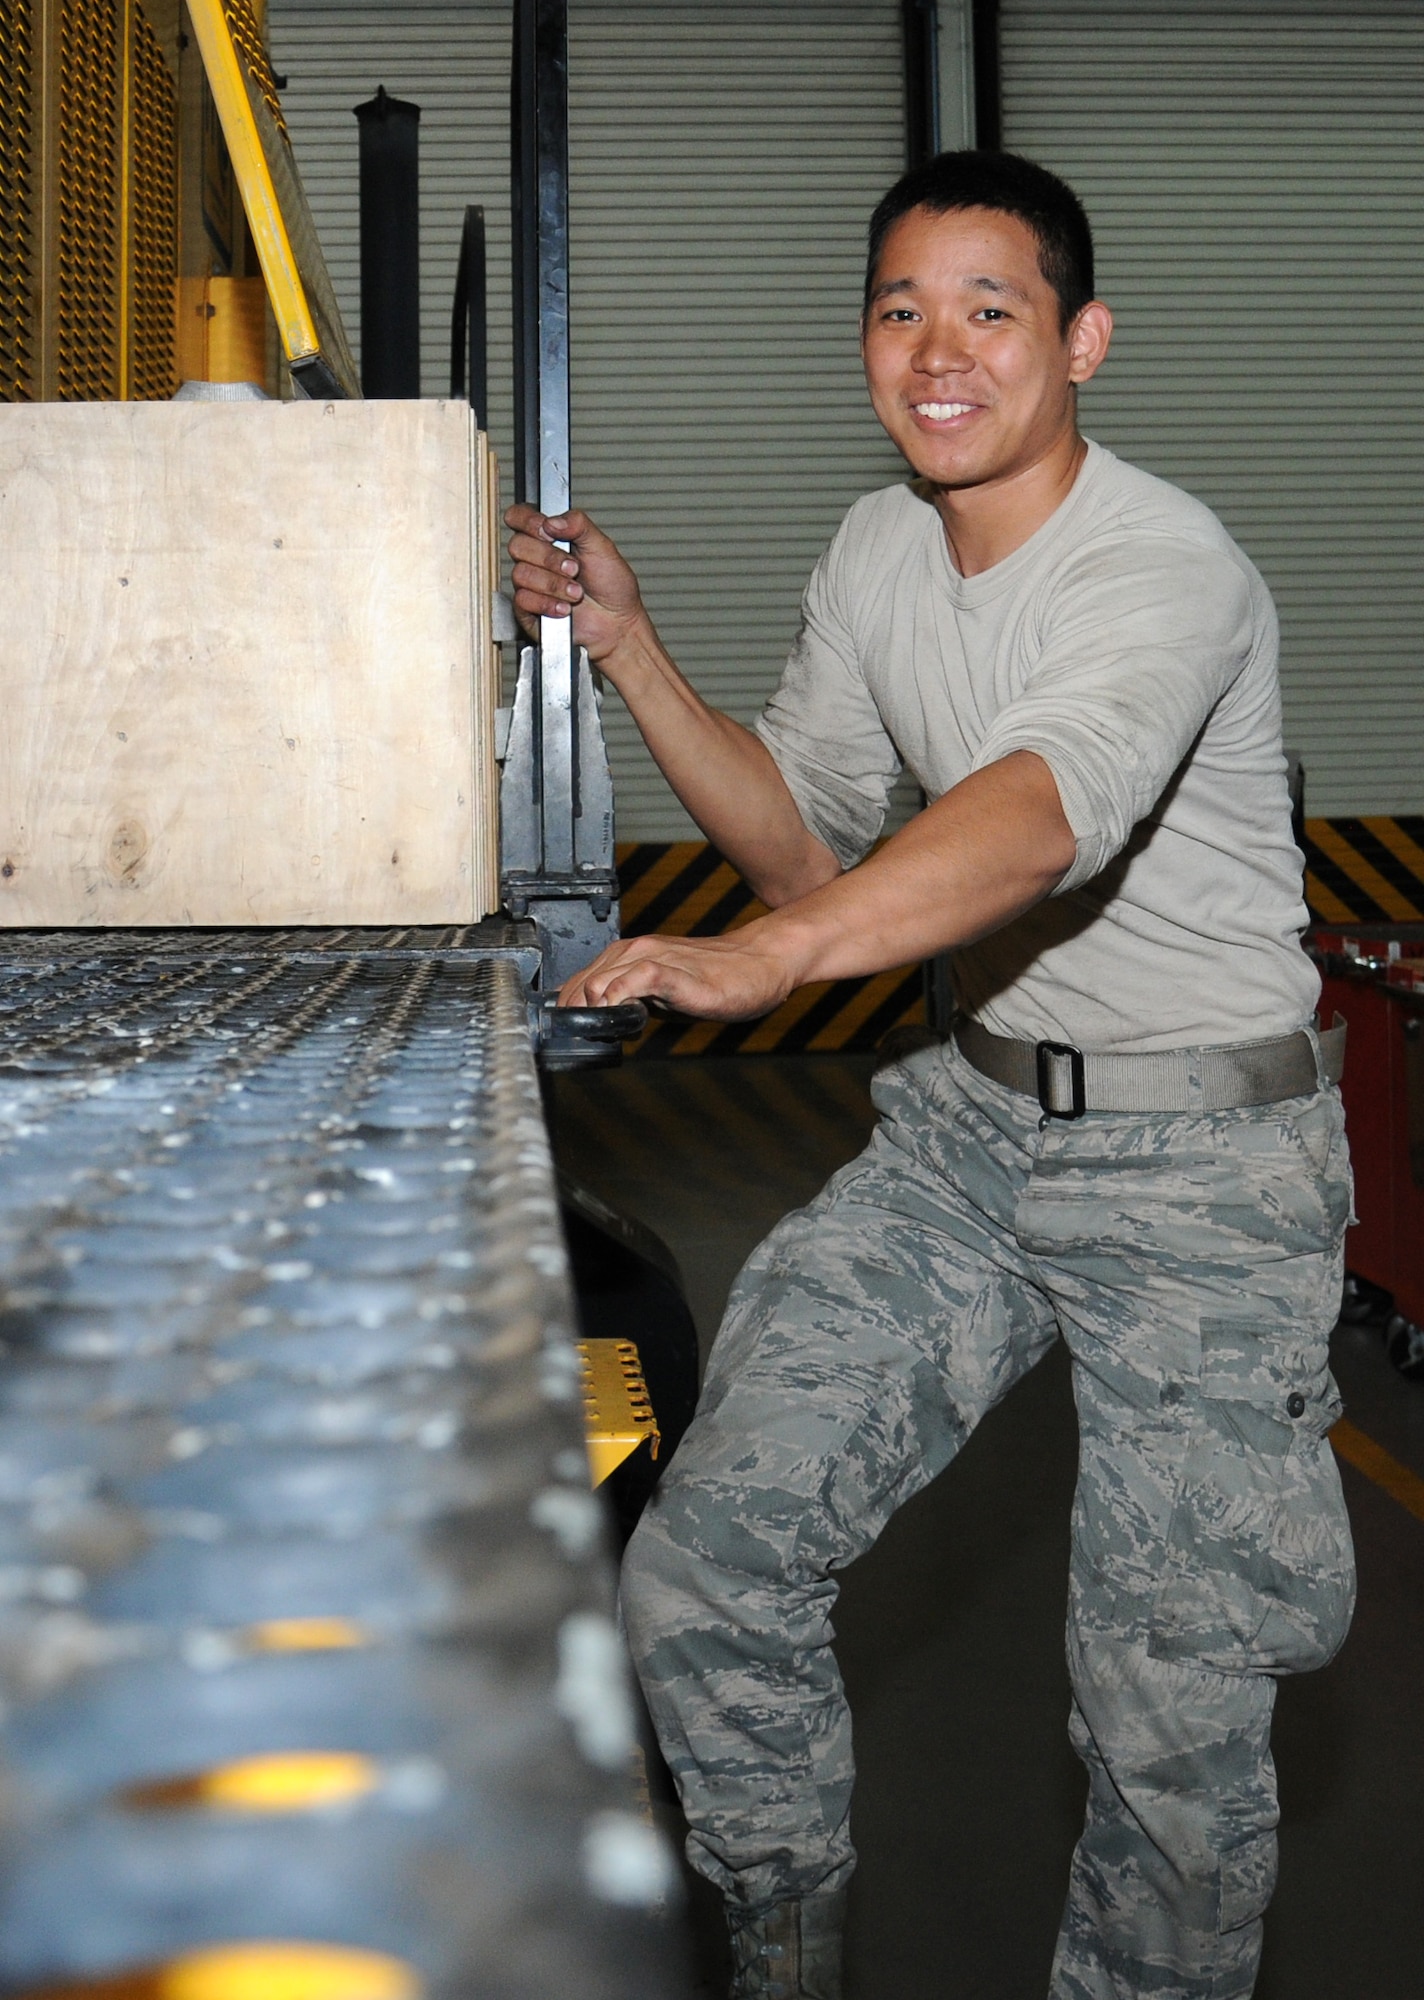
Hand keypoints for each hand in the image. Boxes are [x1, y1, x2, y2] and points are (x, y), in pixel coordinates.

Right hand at [505, 504, 647, 662]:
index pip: (519, 517)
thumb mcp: (603, 547)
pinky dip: (547, 604)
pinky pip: (523, 600)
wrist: (617, 623)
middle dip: (549, 558)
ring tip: (576, 593)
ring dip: (553, 584)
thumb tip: (552, 521)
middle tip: (574, 568)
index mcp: (550, 537)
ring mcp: (531, 584)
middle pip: (517, 545)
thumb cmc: (611, 586)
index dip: (527, 521)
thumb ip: (579, 524)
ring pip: (521, 574)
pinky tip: (564, 608)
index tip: (548, 532)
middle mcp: (536, 558)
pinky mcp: (528, 610)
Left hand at [558, 925, 801, 1021]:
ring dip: (593, 1013)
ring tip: (608, 1034)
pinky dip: (618, 1000)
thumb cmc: (717, 978)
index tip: (576, 1034)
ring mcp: (653, 958)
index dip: (570, 1010)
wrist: (761, 961)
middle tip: (592, 1040)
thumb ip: (634, 1000)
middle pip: (579, 985)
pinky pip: (633, 980)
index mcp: (629, 955)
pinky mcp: (674, 972)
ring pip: (598, 982)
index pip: (578, 981)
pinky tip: (624, 1020)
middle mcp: (634, 951)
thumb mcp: (664, 991)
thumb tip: (606, 1022)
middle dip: (576, 1017)